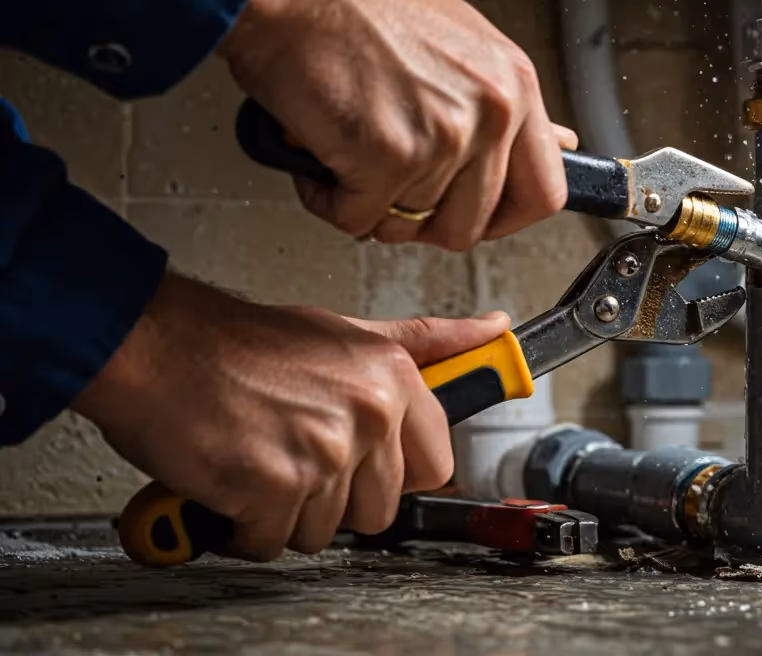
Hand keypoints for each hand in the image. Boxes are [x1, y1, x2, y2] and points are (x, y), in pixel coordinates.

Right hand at [73, 272, 510, 560]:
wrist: (156, 346)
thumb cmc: (242, 343)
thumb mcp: (347, 330)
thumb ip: (427, 340)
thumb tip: (494, 331)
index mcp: (395, 377)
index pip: (437, 463)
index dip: (395, 471)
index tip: (367, 461)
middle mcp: (369, 414)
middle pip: (380, 508)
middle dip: (335, 496)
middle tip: (294, 452)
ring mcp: (324, 453)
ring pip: (325, 531)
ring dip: (286, 511)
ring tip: (259, 457)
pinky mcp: (274, 489)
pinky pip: (272, 543)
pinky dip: (244, 526)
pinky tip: (232, 480)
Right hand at [219, 0, 575, 249]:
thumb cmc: (359, 8)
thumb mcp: (463, 46)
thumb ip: (504, 107)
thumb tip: (556, 145)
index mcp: (515, 85)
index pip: (543, 192)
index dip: (501, 219)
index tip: (474, 217)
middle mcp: (491, 111)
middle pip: (470, 225)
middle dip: (420, 219)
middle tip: (388, 186)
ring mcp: (444, 137)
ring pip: (409, 224)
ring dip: (367, 201)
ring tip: (348, 150)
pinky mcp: (389, 156)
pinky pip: (359, 218)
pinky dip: (329, 199)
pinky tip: (322, 155)